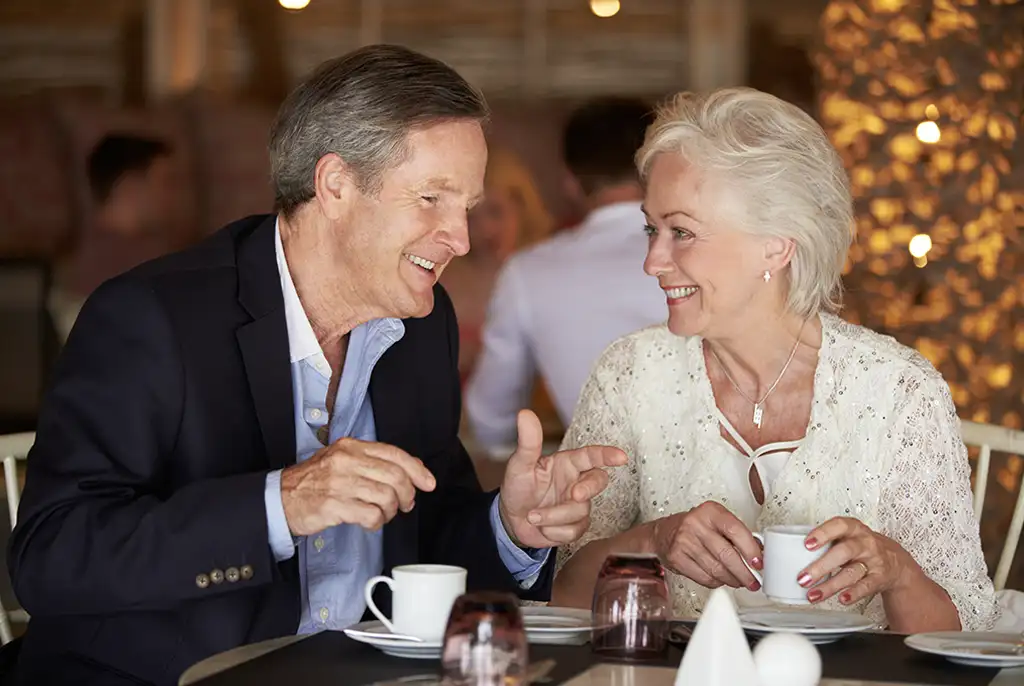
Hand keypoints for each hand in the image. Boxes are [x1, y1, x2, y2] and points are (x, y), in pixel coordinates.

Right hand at [280, 437, 435, 536]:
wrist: (281, 498)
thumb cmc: (316, 481)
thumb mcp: (343, 460)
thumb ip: (373, 462)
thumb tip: (411, 472)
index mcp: (351, 447)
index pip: (394, 454)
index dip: (417, 469)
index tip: (428, 482)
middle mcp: (346, 461)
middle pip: (395, 476)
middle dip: (408, 494)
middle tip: (405, 504)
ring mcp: (339, 483)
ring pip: (386, 497)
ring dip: (391, 510)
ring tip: (383, 513)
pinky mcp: (334, 506)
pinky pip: (371, 515)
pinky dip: (377, 522)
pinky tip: (370, 521)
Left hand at [499, 410, 626, 548]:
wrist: (511, 520)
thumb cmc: (517, 487)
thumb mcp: (519, 465)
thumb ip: (528, 443)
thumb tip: (525, 414)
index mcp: (566, 463)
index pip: (591, 456)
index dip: (607, 455)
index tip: (621, 457)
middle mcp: (576, 482)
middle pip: (598, 482)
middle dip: (588, 489)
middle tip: (574, 495)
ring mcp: (578, 505)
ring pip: (580, 512)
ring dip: (553, 517)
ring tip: (532, 516)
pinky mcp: (576, 525)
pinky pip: (573, 531)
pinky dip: (553, 532)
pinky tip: (542, 527)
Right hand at [650, 501, 761, 590]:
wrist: (664, 533)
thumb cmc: (695, 527)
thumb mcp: (716, 520)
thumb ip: (736, 533)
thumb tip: (759, 553)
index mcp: (710, 511)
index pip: (736, 530)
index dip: (750, 549)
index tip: (759, 562)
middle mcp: (696, 524)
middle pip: (726, 554)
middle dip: (744, 573)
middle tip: (754, 581)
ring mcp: (684, 542)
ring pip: (716, 569)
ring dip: (732, 580)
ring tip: (740, 582)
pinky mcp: (677, 558)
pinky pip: (704, 577)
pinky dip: (717, 582)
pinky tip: (722, 580)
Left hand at [798, 517, 915, 605]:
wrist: (894, 560)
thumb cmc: (860, 546)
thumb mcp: (845, 537)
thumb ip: (825, 542)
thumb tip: (790, 552)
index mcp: (853, 528)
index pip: (838, 526)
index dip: (822, 533)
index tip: (806, 544)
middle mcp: (864, 543)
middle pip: (843, 552)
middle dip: (821, 566)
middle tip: (802, 577)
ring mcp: (873, 560)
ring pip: (851, 572)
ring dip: (830, 585)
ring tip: (812, 595)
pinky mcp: (880, 578)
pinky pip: (866, 586)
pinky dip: (853, 593)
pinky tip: (840, 598)